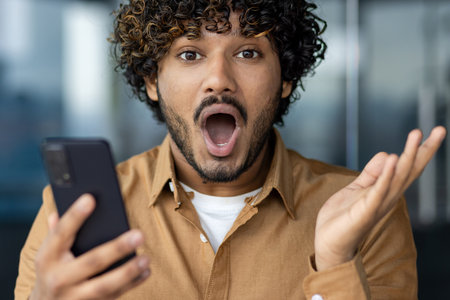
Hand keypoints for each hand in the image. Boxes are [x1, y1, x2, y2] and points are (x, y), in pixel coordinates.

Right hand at [30, 194, 149, 299]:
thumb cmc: (51, 271)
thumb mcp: (47, 254)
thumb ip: (56, 232)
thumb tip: (59, 210)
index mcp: (47, 258)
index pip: (60, 233)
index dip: (75, 216)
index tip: (90, 198)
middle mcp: (59, 279)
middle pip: (92, 261)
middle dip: (117, 248)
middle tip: (139, 235)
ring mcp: (74, 297)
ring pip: (105, 285)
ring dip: (129, 271)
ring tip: (145, 258)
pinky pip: (113, 296)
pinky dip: (132, 284)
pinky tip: (145, 272)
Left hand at [314, 126, 445, 270]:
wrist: (328, 243)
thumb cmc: (343, 217)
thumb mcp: (358, 188)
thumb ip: (372, 173)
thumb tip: (388, 153)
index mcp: (386, 190)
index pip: (408, 167)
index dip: (421, 150)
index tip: (435, 131)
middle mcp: (387, 197)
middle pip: (409, 170)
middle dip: (423, 150)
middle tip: (439, 129)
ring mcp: (377, 204)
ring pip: (398, 178)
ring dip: (408, 156)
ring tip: (416, 135)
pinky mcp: (364, 211)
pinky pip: (378, 191)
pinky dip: (386, 176)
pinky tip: (393, 158)